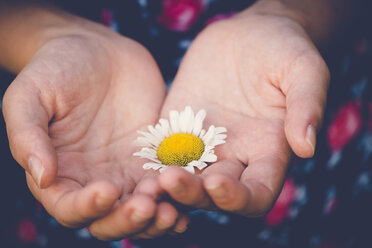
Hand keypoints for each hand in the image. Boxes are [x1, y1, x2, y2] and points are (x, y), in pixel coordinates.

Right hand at [3, 24, 187, 238]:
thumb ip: (28, 135)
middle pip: (110, 220)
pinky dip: (180, 193)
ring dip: (157, 216)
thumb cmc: (56, 68)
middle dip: (128, 220)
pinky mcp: (154, 156)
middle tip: (147, 205)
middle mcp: (94, 179)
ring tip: (173, 207)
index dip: (86, 208)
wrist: (98, 50)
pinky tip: (194, 189)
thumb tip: (42, 177)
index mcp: (61, 173)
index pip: (69, 209)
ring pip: (143, 210)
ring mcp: (128, 170)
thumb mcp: (30, 94)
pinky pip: (168, 183)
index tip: (107, 190)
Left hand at [158, 5, 328, 215]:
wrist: (249, 34)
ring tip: (150, 176)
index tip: (216, 183)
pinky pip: (163, 150)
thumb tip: (307, 147)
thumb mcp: (304, 70)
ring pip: (184, 178)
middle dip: (192, 193)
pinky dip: (152, 159)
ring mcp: (204, 144)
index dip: (238, 199)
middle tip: (170, 179)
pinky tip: (137, 156)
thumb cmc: (283, 50)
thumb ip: (306, 106)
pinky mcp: (179, 127)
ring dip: (167, 183)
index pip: (256, 195)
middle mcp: (235, 156)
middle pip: (213, 193)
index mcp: (267, 152)